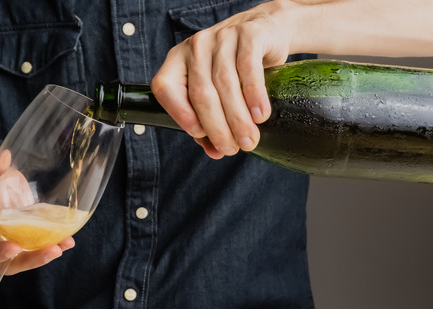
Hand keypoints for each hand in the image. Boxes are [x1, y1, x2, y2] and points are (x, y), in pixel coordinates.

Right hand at [0, 153, 73, 274]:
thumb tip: (3, 158)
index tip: (14, 249)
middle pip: (2, 263)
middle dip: (28, 260)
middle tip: (52, 251)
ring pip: (19, 260)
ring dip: (42, 256)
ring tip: (64, 244)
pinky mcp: (13, 241)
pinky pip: (30, 249)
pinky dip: (47, 246)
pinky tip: (66, 240)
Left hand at [151, 1, 292, 158]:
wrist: (267, 32)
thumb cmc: (235, 69)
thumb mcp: (216, 91)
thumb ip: (209, 122)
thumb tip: (214, 152)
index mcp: (177, 61)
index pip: (165, 88)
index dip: (180, 114)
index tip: (201, 135)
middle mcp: (196, 47)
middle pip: (201, 93)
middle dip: (217, 127)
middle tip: (232, 149)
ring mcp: (222, 38)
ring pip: (225, 84)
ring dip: (238, 118)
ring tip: (248, 140)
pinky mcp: (249, 35)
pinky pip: (248, 68)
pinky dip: (254, 96)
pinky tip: (260, 115)